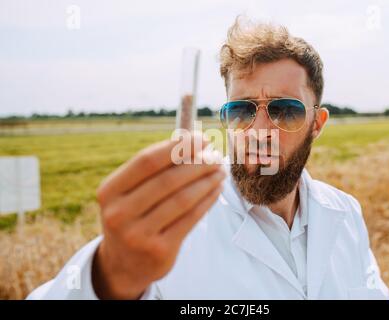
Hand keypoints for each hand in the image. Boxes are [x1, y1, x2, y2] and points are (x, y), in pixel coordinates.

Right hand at [92, 133, 224, 298]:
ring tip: (220, 170)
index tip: (200, 138)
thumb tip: (189, 139)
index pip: (146, 161)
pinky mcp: (159, 251)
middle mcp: (119, 214)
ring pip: (182, 199)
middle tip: (216, 155)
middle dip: (198, 163)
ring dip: (206, 181)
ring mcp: (138, 235)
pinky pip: (190, 219)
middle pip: (168, 180)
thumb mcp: (129, 192)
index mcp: (109, 191)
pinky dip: (207, 200)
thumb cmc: (132, 215)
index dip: (177, 148)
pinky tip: (216, 190)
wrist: (123, 264)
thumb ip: (153, 168)